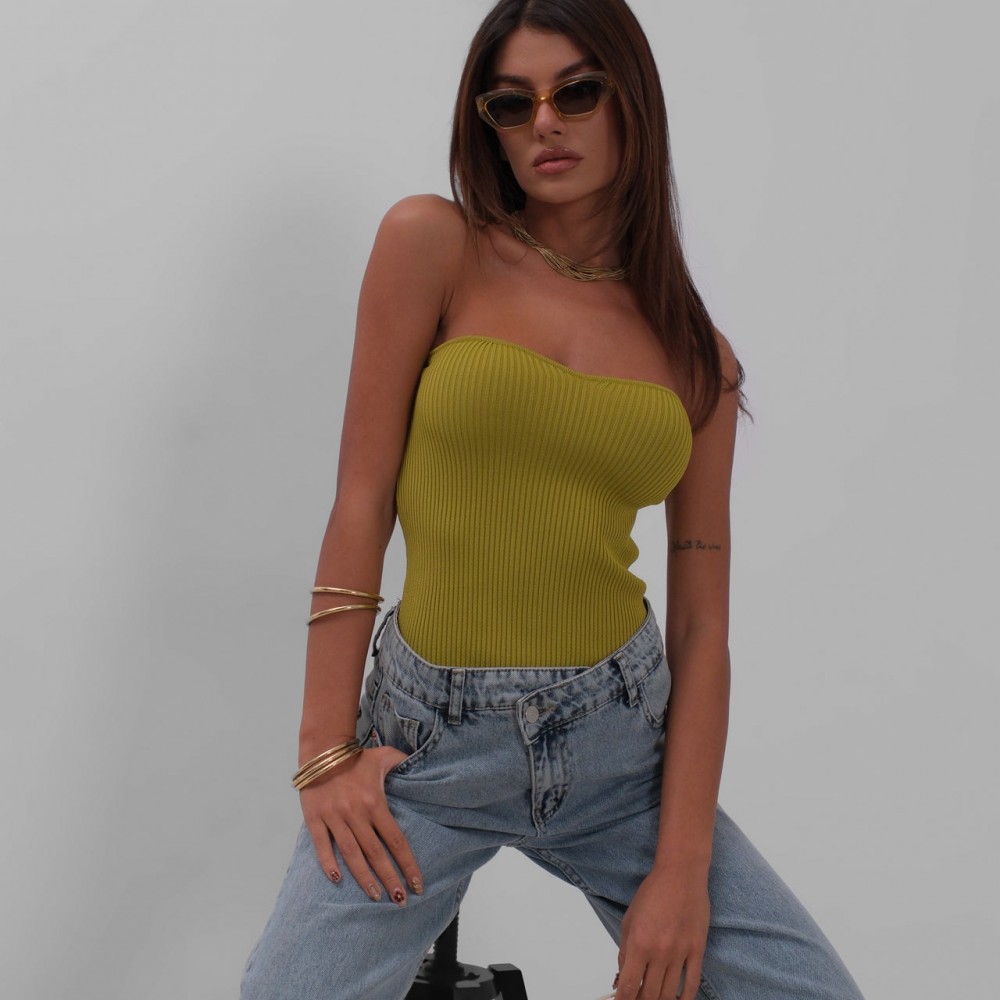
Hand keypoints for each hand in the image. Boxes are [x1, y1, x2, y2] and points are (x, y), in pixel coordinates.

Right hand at [299, 745, 423, 905]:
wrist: (322, 750)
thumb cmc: (356, 757)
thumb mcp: (385, 755)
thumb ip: (404, 762)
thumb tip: (425, 767)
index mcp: (375, 802)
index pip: (396, 840)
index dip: (408, 864)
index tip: (417, 884)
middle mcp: (356, 813)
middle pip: (376, 853)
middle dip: (390, 879)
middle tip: (401, 901)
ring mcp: (335, 818)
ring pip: (352, 855)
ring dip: (365, 878)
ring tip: (377, 897)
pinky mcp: (315, 819)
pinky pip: (322, 845)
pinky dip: (328, 863)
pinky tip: (337, 880)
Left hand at [614, 864, 709, 999]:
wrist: (681, 875)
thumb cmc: (652, 893)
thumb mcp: (629, 919)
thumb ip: (625, 950)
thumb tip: (623, 974)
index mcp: (639, 944)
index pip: (628, 986)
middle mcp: (659, 952)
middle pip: (649, 994)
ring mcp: (680, 953)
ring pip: (669, 993)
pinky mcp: (697, 950)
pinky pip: (692, 983)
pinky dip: (684, 998)